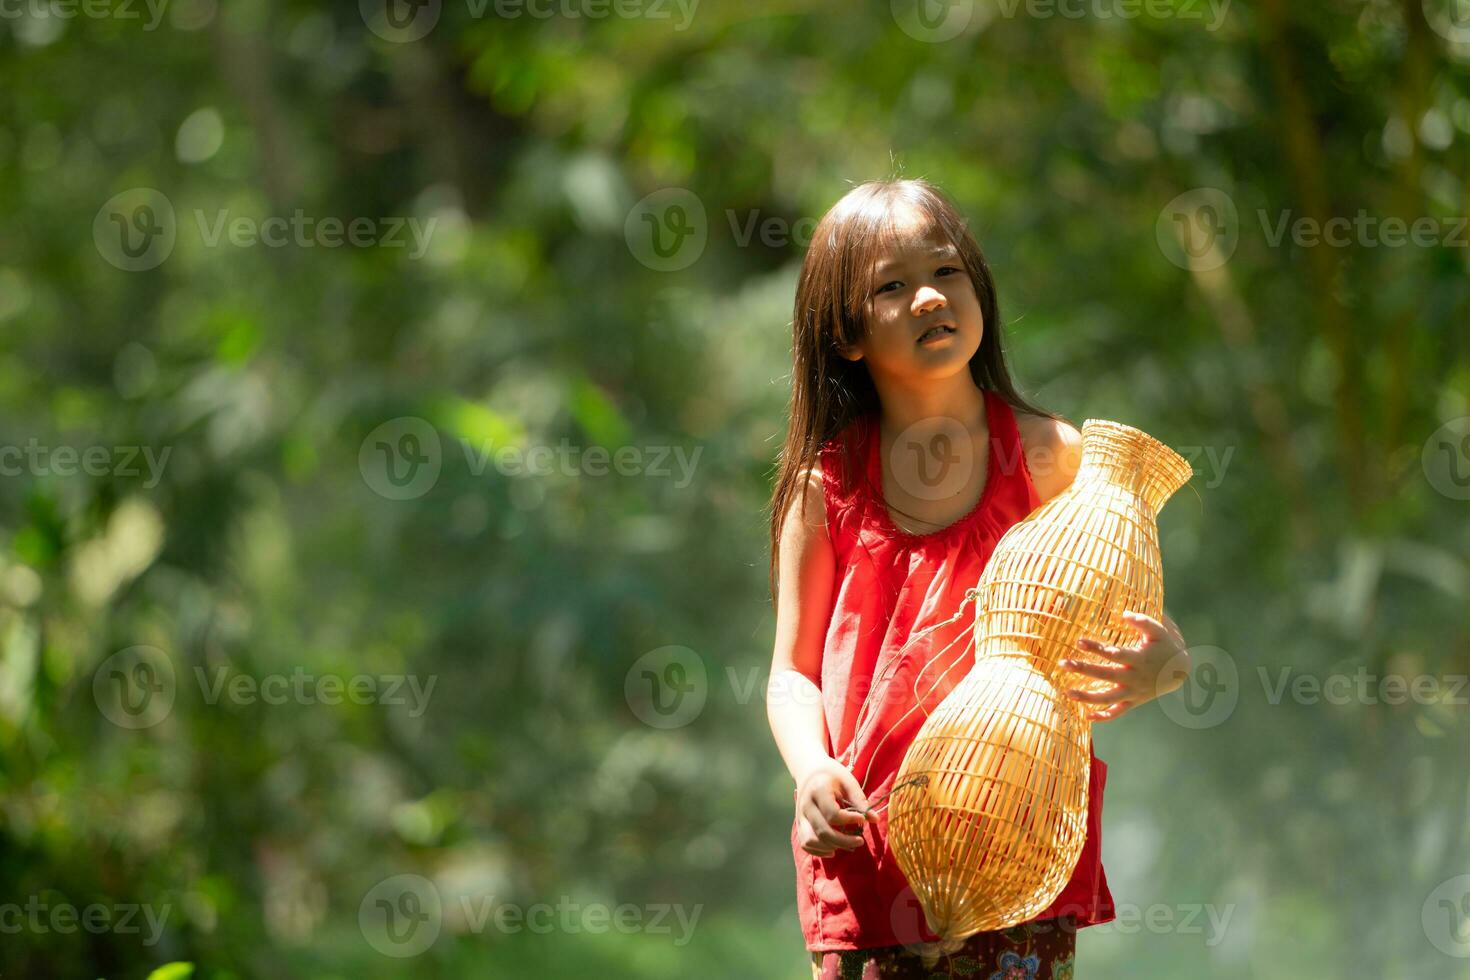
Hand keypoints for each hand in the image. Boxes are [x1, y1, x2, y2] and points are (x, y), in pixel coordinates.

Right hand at [795, 758, 877, 857]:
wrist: (809, 769)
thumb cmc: (832, 774)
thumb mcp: (848, 781)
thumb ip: (860, 801)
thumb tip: (875, 820)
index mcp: (818, 791)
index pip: (833, 815)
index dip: (850, 820)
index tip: (863, 819)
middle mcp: (805, 805)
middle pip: (823, 832)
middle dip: (844, 841)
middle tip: (860, 840)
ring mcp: (800, 816)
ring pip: (811, 841)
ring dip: (831, 846)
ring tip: (846, 843)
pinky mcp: (799, 823)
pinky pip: (805, 844)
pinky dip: (819, 850)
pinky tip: (834, 848)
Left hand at [1060, 611, 1189, 722]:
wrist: (1180, 670)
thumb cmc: (1165, 645)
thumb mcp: (1159, 630)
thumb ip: (1143, 621)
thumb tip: (1123, 613)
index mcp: (1139, 659)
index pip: (1115, 655)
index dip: (1097, 649)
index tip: (1079, 642)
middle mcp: (1134, 678)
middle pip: (1106, 675)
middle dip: (1084, 670)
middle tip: (1063, 663)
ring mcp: (1133, 692)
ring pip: (1108, 699)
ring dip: (1087, 698)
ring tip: (1067, 692)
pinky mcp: (1133, 701)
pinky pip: (1117, 712)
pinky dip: (1103, 717)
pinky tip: (1087, 716)